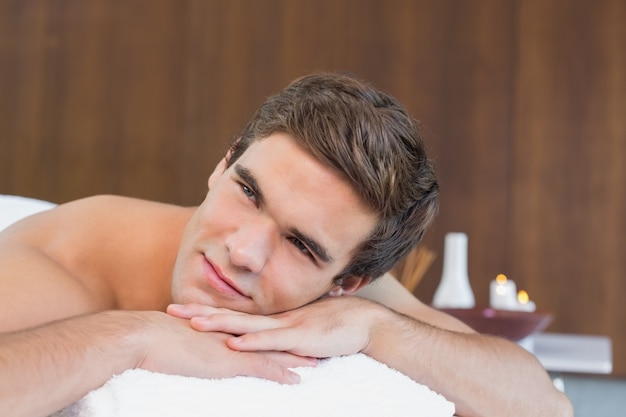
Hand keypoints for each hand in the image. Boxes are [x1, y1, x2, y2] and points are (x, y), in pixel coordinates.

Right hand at [135, 311, 314, 383]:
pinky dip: (280, 372)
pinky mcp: (228, 360)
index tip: (288, 336)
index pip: (252, 331)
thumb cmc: (151, 339)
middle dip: (292, 341)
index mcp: (220, 328)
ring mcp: (231, 346)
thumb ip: (189, 343)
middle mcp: (230, 333)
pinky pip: (261, 367)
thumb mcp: (176, 339)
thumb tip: (189, 349)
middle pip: (269, 337)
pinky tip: (297, 379)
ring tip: (316, 361)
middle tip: (314, 344)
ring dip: (295, 357)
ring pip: (272, 350)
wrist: (143, 337)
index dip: (271, 333)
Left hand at [167, 297, 386, 358]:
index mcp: (274, 318)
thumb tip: (267, 341)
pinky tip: (235, 343)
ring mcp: (287, 327)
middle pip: (232, 315)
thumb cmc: (337, 326)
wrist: (366, 323)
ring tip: (194, 323)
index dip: (209, 310)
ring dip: (221, 324)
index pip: (235, 313)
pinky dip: (253, 342)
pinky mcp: (300, 338)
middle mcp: (276, 319)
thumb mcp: (305, 329)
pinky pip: (273, 341)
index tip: (184, 308)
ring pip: (247, 325)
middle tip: (172, 310)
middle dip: (202, 313)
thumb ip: (286, 334)